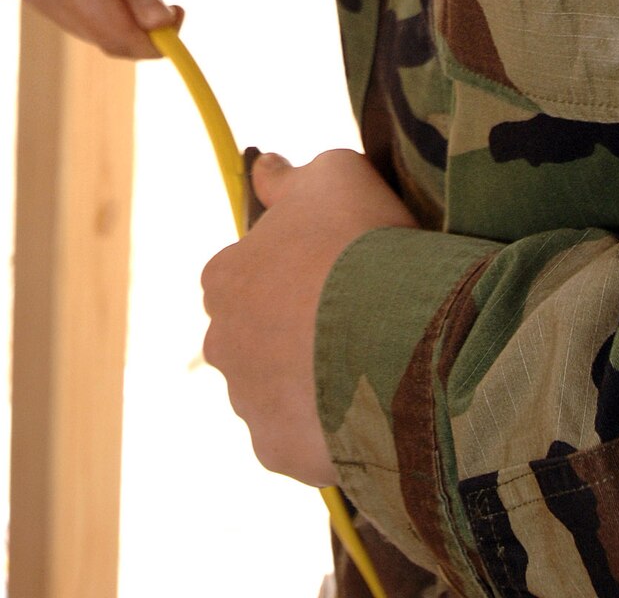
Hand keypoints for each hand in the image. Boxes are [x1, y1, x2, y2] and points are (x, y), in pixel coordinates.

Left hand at [201, 149, 414, 483]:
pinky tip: (365, 410)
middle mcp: (220, 342)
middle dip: (289, 335)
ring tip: (366, 370)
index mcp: (223, 277)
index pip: (241, 277)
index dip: (288, 275)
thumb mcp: (333, 175)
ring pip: (274, 394)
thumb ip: (289, 176)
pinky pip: (299, 441)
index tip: (331, 275)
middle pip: (252, 339)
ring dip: (308, 384)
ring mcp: (246, 402)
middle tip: (349, 325)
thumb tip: (263, 168)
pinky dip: (325, 431)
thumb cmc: (362, 241)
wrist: (398, 329)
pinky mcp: (277, 451)